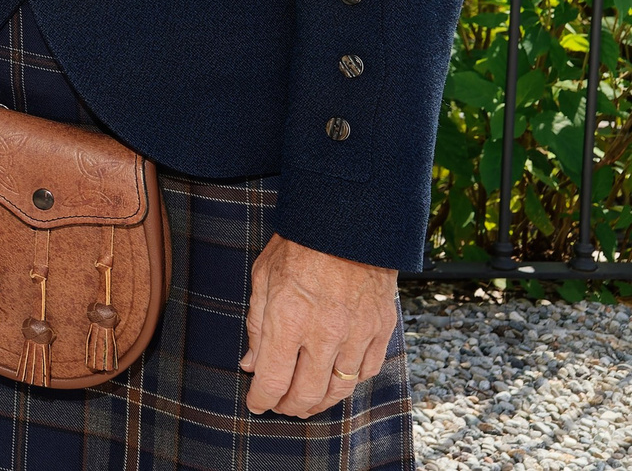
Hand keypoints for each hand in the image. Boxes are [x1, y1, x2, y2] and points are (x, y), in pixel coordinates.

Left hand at [240, 233, 397, 416]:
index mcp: (288, 320)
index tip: (256, 404)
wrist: (347, 224)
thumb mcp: (263, 278)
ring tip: (306, 402)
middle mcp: (324, 334)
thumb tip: (251, 364)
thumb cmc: (298, 247)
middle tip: (281, 406)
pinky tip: (336, 381)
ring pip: (339, 389)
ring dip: (320, 402)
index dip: (262, 398)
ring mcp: (357, 335)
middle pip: (307, 393)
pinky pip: (366, 372)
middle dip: (289, 406)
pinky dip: (349, 382)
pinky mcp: (380, 331)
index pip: (273, 379)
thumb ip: (256, 325)